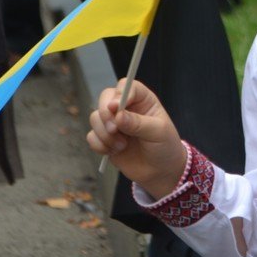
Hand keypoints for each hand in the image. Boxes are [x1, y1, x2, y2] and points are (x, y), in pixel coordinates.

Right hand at [87, 79, 185, 198]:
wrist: (160, 171)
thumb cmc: (164, 147)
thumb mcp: (158, 133)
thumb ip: (138, 123)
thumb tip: (118, 116)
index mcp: (143, 100)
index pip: (126, 86)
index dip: (119, 94)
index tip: (116, 108)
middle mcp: (126, 108)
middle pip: (105, 98)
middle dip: (105, 114)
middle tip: (114, 130)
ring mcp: (114, 123)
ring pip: (95, 117)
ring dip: (105, 134)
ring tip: (122, 146)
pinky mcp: (105, 138)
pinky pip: (91, 136)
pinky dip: (99, 145)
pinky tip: (114, 152)